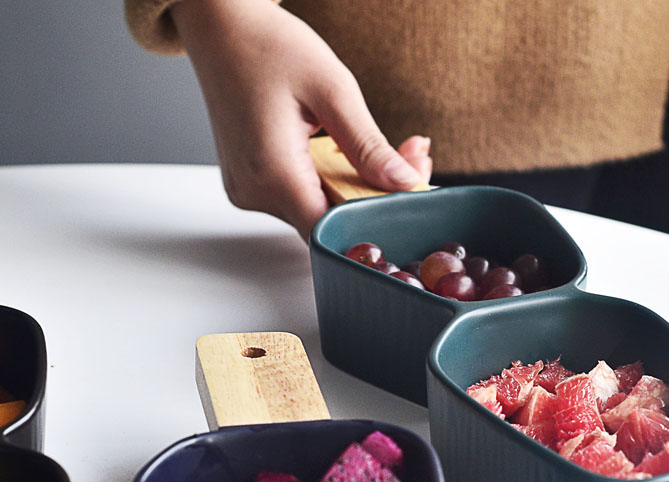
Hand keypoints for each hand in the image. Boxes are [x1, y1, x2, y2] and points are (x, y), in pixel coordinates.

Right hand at [170, 0, 431, 238]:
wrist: (221, 27)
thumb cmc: (268, 46)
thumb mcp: (333, 90)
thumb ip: (369, 145)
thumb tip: (403, 183)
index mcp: (272, 173)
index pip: (331, 230)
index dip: (373, 220)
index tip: (407, 193)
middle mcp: (254, 191)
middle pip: (328, 221)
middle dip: (373, 197)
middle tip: (410, 160)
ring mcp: (248, 190)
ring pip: (317, 210)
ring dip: (354, 188)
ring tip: (384, 152)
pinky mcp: (249, 182)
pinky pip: (300, 197)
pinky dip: (330, 181)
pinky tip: (346, 153)